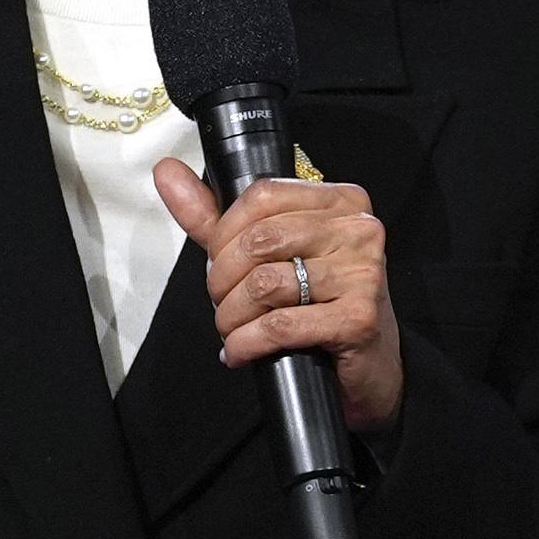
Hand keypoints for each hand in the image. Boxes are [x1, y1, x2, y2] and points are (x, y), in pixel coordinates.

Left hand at [153, 163, 404, 432]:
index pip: (263, 196)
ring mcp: (363, 273)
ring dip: (232, 316)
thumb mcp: (268, 254)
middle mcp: (358, 229)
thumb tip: (167, 172)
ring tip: (232, 330)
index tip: (218, 261)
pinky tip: (240, 352)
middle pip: (259, 241)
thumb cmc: (320, 304)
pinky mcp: (359, 318)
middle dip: (223, 279)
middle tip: (223, 303)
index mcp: (340, 201)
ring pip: (265, 284)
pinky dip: (247, 343)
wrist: (371, 366)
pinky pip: (281, 324)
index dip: (225, 232)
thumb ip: (215, 216)